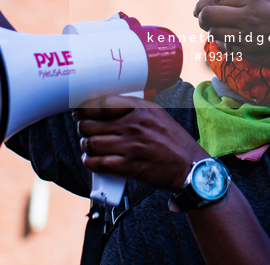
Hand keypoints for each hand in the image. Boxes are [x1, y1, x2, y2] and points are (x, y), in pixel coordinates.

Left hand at [74, 95, 208, 191]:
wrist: (189, 166)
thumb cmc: (172, 141)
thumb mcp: (157, 115)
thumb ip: (135, 109)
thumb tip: (107, 107)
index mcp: (141, 108)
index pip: (102, 103)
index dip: (84, 108)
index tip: (80, 111)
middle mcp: (134, 124)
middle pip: (91, 124)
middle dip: (83, 128)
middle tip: (84, 131)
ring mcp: (132, 146)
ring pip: (92, 143)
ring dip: (86, 146)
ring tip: (89, 147)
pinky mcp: (130, 166)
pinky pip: (99, 163)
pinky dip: (90, 162)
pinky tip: (91, 161)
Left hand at [193, 0, 269, 76]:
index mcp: (256, 1)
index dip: (204, 2)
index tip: (200, 5)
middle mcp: (248, 21)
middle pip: (209, 17)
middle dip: (202, 16)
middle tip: (203, 17)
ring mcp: (250, 41)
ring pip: (216, 36)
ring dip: (214, 31)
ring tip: (218, 28)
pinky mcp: (255, 57)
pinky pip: (230, 51)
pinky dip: (226, 45)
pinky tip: (232, 41)